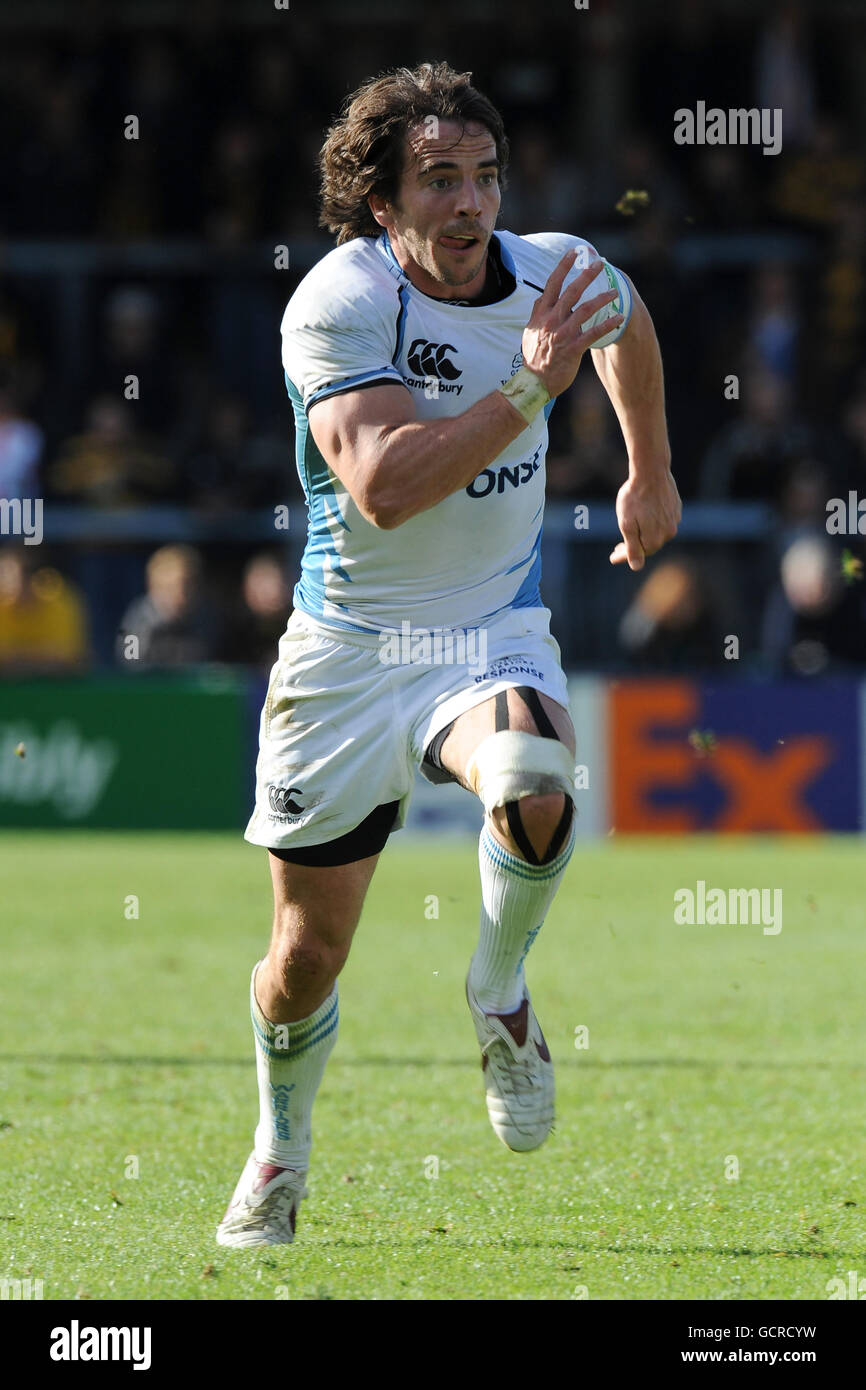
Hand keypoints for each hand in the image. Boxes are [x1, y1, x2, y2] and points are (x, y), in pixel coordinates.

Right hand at [521, 249, 622, 399]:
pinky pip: (592, 334)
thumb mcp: (530, 331)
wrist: (533, 383)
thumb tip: (543, 297)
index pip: (552, 284)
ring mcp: (561, 335)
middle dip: (587, 275)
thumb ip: (538, 313)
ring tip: (616, 292)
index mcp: (541, 314)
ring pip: (585, 310)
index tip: (574, 252)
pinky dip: (607, 325)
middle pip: (571, 292)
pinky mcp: (571, 349)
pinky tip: (619, 318)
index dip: (563, 266)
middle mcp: (550, 321)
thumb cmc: (534, 357)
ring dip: (602, 299)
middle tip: (600, 264)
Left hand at [609, 465, 681, 569]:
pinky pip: (664, 521)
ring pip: (657, 533)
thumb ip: (632, 547)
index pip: (638, 555)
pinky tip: (646, 518)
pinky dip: (653, 523)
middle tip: (618, 546)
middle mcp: (668, 533)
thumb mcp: (627, 524)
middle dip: (634, 547)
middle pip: (649, 546)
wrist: (651, 471)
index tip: (612, 557)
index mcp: (654, 539)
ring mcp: (674, 520)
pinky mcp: (676, 509)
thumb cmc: (634, 497)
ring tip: (632, 531)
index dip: (624, 556)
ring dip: (644, 535)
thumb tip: (636, 567)